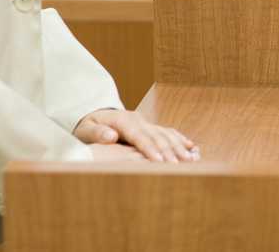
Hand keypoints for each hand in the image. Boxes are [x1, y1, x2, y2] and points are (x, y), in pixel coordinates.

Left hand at [74, 108, 199, 162]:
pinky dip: (180, 140)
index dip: (151, 149)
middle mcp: (138, 120)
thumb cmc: (87, 126)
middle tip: (182, 165)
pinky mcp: (150, 126)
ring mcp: (146, 122)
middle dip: (170, 151)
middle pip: (157, 136)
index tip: (161, 161)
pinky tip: (192, 147)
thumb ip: (97, 133)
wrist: (93, 114)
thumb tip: (111, 136)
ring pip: (166, 134)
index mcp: (123, 121)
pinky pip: (168, 132)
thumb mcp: (86, 129)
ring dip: (180, 147)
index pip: (140, 137)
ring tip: (192, 159)